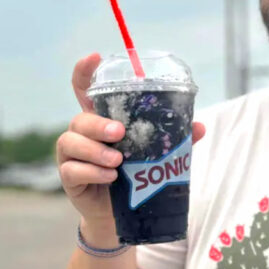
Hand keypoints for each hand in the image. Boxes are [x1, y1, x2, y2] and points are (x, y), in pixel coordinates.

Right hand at [56, 54, 205, 226]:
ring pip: (71, 142)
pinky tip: (110, 176)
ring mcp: (72, 155)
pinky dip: (92, 171)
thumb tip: (199, 126)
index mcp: (103, 118)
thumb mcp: (156, 153)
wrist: (119, 212)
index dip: (85, 72)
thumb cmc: (136, 172)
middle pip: (79, 118)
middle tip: (119, 132)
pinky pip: (72, 170)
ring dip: (95, 150)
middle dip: (98, 123)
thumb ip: (175, 139)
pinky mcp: (69, 178)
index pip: (86, 90)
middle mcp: (83, 132)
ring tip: (118, 160)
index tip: (93, 56)